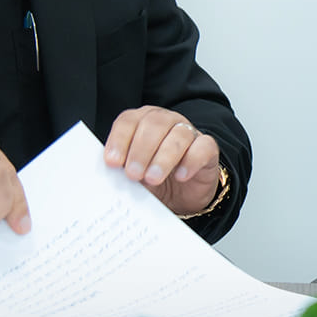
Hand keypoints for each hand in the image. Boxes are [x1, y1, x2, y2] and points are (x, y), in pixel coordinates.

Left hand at [104, 106, 222, 215]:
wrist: (182, 195)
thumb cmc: (155, 180)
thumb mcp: (134, 174)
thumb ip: (123, 169)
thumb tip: (109, 172)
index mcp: (142, 122)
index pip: (129, 120)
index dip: (120, 140)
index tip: (113, 162)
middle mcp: (166, 122)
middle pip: (154, 124)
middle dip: (141, 150)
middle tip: (133, 174)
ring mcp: (189, 133)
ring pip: (178, 135)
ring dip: (163, 158)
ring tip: (153, 178)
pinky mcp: (207, 148)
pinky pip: (202, 147)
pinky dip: (191, 161)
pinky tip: (180, 176)